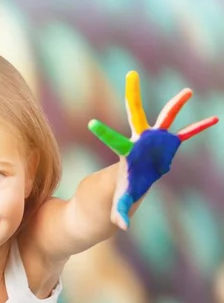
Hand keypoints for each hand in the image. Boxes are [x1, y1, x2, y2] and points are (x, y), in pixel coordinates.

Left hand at [88, 71, 217, 229]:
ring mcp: (154, 142)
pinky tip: (213, 119)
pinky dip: (198, 129)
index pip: (113, 142)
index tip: (90, 123)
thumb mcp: (118, 205)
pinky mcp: (167, 147)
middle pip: (135, 115)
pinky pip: (186, 136)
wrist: (127, 189)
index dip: (104, 133)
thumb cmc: (117, 196)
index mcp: (125, 154)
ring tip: (188, 91)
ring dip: (176, 106)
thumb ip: (120, 213)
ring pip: (164, 119)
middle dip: (133, 96)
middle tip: (131, 74)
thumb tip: (122, 228)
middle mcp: (138, 143)